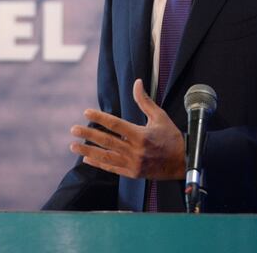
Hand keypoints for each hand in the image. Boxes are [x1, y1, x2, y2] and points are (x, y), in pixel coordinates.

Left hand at [70, 79, 185, 179]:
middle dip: (88, 134)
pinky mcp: (132, 173)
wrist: (183, 162)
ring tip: (73, 146)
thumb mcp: (159, 116)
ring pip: (106, 157)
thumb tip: (137, 82)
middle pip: (107, 141)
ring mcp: (133, 164)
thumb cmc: (171, 137)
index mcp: (141, 135)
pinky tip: (86, 159)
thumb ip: (144, 101)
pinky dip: (98, 164)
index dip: (99, 117)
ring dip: (88, 151)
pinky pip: (112, 168)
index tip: (86, 112)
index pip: (115, 125)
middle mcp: (136, 151)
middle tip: (73, 129)